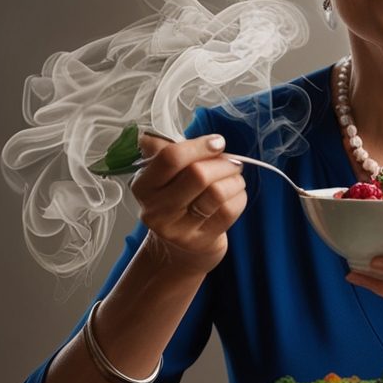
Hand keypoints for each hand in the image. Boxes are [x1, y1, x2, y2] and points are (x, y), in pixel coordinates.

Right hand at [131, 132, 245, 272]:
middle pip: (198, 174)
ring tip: (235, 177)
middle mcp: (155, 209)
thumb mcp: (164, 176)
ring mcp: (177, 229)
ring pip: (217, 192)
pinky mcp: (200, 241)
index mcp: (143, 185)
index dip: (199, 145)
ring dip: (234, 179)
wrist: (177, 249)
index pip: (170, 158)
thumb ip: (166, 151)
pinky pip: (230, 210)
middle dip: (223, 163)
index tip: (216, 142)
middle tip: (231, 162)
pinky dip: (239, 196)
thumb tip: (169, 133)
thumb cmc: (175, 201)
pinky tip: (235, 194)